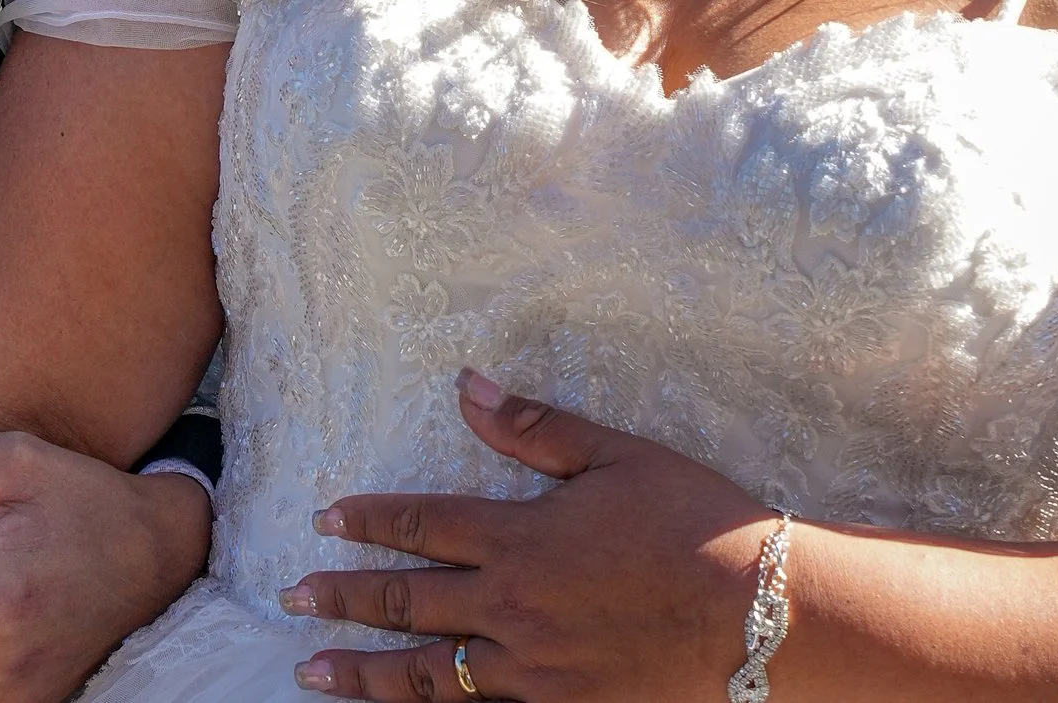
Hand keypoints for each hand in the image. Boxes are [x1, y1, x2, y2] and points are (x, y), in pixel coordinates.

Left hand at [280, 372, 777, 701]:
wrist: (765, 616)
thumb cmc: (693, 522)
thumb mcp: (613, 454)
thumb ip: (533, 426)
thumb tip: (465, 385)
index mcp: (521, 538)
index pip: (421, 525)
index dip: (367, 521)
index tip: (323, 518)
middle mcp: (515, 609)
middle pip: (407, 604)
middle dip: (343, 600)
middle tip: (292, 600)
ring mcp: (537, 672)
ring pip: (431, 678)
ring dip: (366, 674)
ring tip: (312, 673)